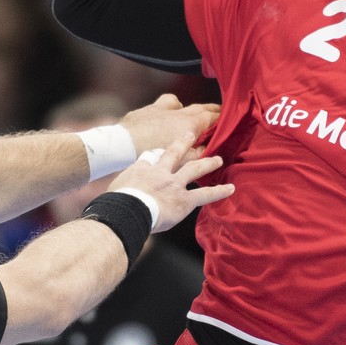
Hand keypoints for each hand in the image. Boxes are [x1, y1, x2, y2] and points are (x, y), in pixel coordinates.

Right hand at [106, 139, 232, 232]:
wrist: (127, 209)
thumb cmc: (115, 203)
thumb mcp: (115, 188)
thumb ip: (121, 189)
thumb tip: (115, 200)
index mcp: (141, 168)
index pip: (150, 156)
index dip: (157, 152)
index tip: (162, 149)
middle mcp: (160, 172)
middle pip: (174, 153)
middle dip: (184, 142)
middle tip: (191, 134)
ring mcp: (174, 184)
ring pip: (194, 169)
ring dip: (208, 163)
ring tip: (219, 159)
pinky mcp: (184, 200)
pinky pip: (205, 195)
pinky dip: (219, 191)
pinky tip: (231, 188)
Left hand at [119, 94, 219, 156]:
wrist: (124, 146)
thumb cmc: (155, 156)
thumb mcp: (181, 161)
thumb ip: (198, 154)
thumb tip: (207, 149)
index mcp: (190, 125)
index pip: (212, 118)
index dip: (221, 118)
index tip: (229, 119)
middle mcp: (180, 114)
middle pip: (201, 108)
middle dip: (212, 109)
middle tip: (220, 111)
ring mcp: (164, 110)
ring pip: (183, 104)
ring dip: (191, 106)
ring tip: (197, 110)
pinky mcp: (149, 110)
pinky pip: (166, 102)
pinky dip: (172, 105)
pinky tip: (171, 110)